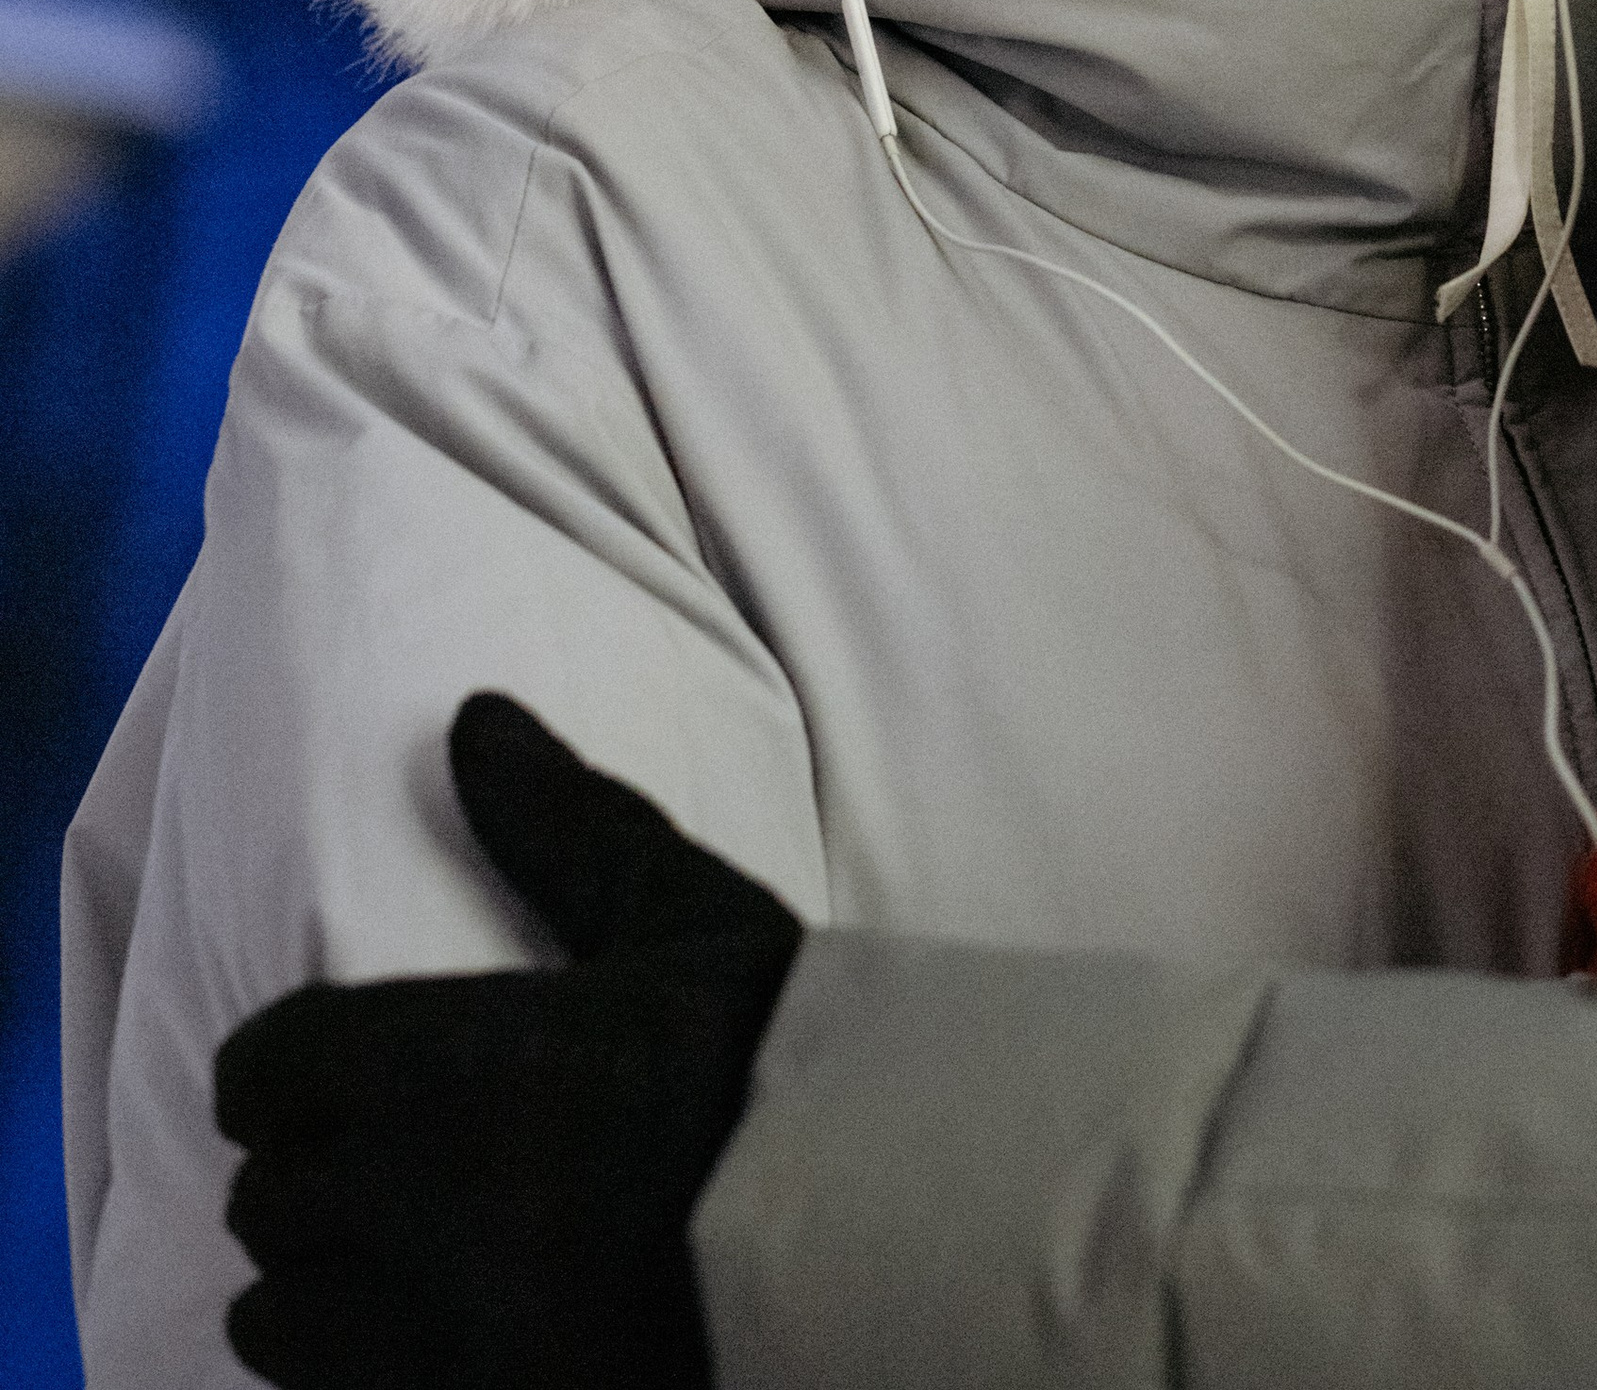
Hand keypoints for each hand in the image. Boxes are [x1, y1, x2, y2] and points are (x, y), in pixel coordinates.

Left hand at [215, 695, 802, 1389]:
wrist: (881, 1237)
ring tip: (394, 1259)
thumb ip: (561, 825)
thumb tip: (471, 718)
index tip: (325, 1070)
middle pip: (268, 1198)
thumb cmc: (775, 1062)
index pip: (269, 1068)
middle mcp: (417, 1209)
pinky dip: (365, 1370)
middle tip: (382, 1160)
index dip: (284, 1066)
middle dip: (311, 1175)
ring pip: (283, 1320)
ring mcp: (440, 1338)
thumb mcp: (678, 918)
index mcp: (453, 1065)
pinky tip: (435, 1330)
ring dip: (320, 1287)